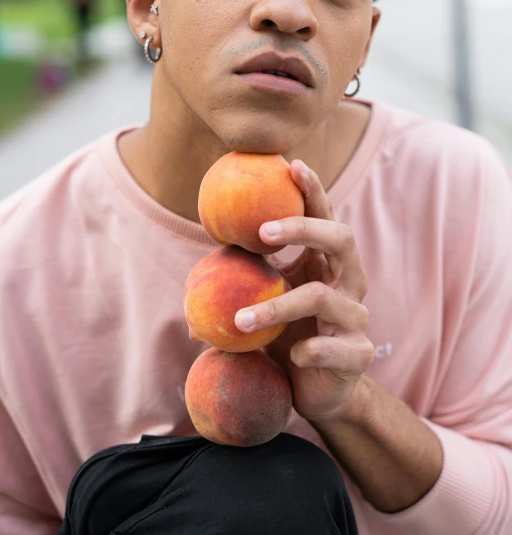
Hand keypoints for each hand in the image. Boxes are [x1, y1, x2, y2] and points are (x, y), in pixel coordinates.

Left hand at [234, 159, 373, 422]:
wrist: (315, 391)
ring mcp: (357, 317)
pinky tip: (293, 356)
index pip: (325, 217)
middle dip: (304, 228)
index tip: (292, 165)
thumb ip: (243, 282)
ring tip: (240, 320)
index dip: (313, 190)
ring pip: (323, 297)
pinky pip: (336, 347)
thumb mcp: (264, 302)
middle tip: (263, 231)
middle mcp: (348, 282)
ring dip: (277, 306)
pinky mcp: (359, 353)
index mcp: (327, 263)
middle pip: (342, 239)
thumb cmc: (286, 337)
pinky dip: (310, 349)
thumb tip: (196, 277)